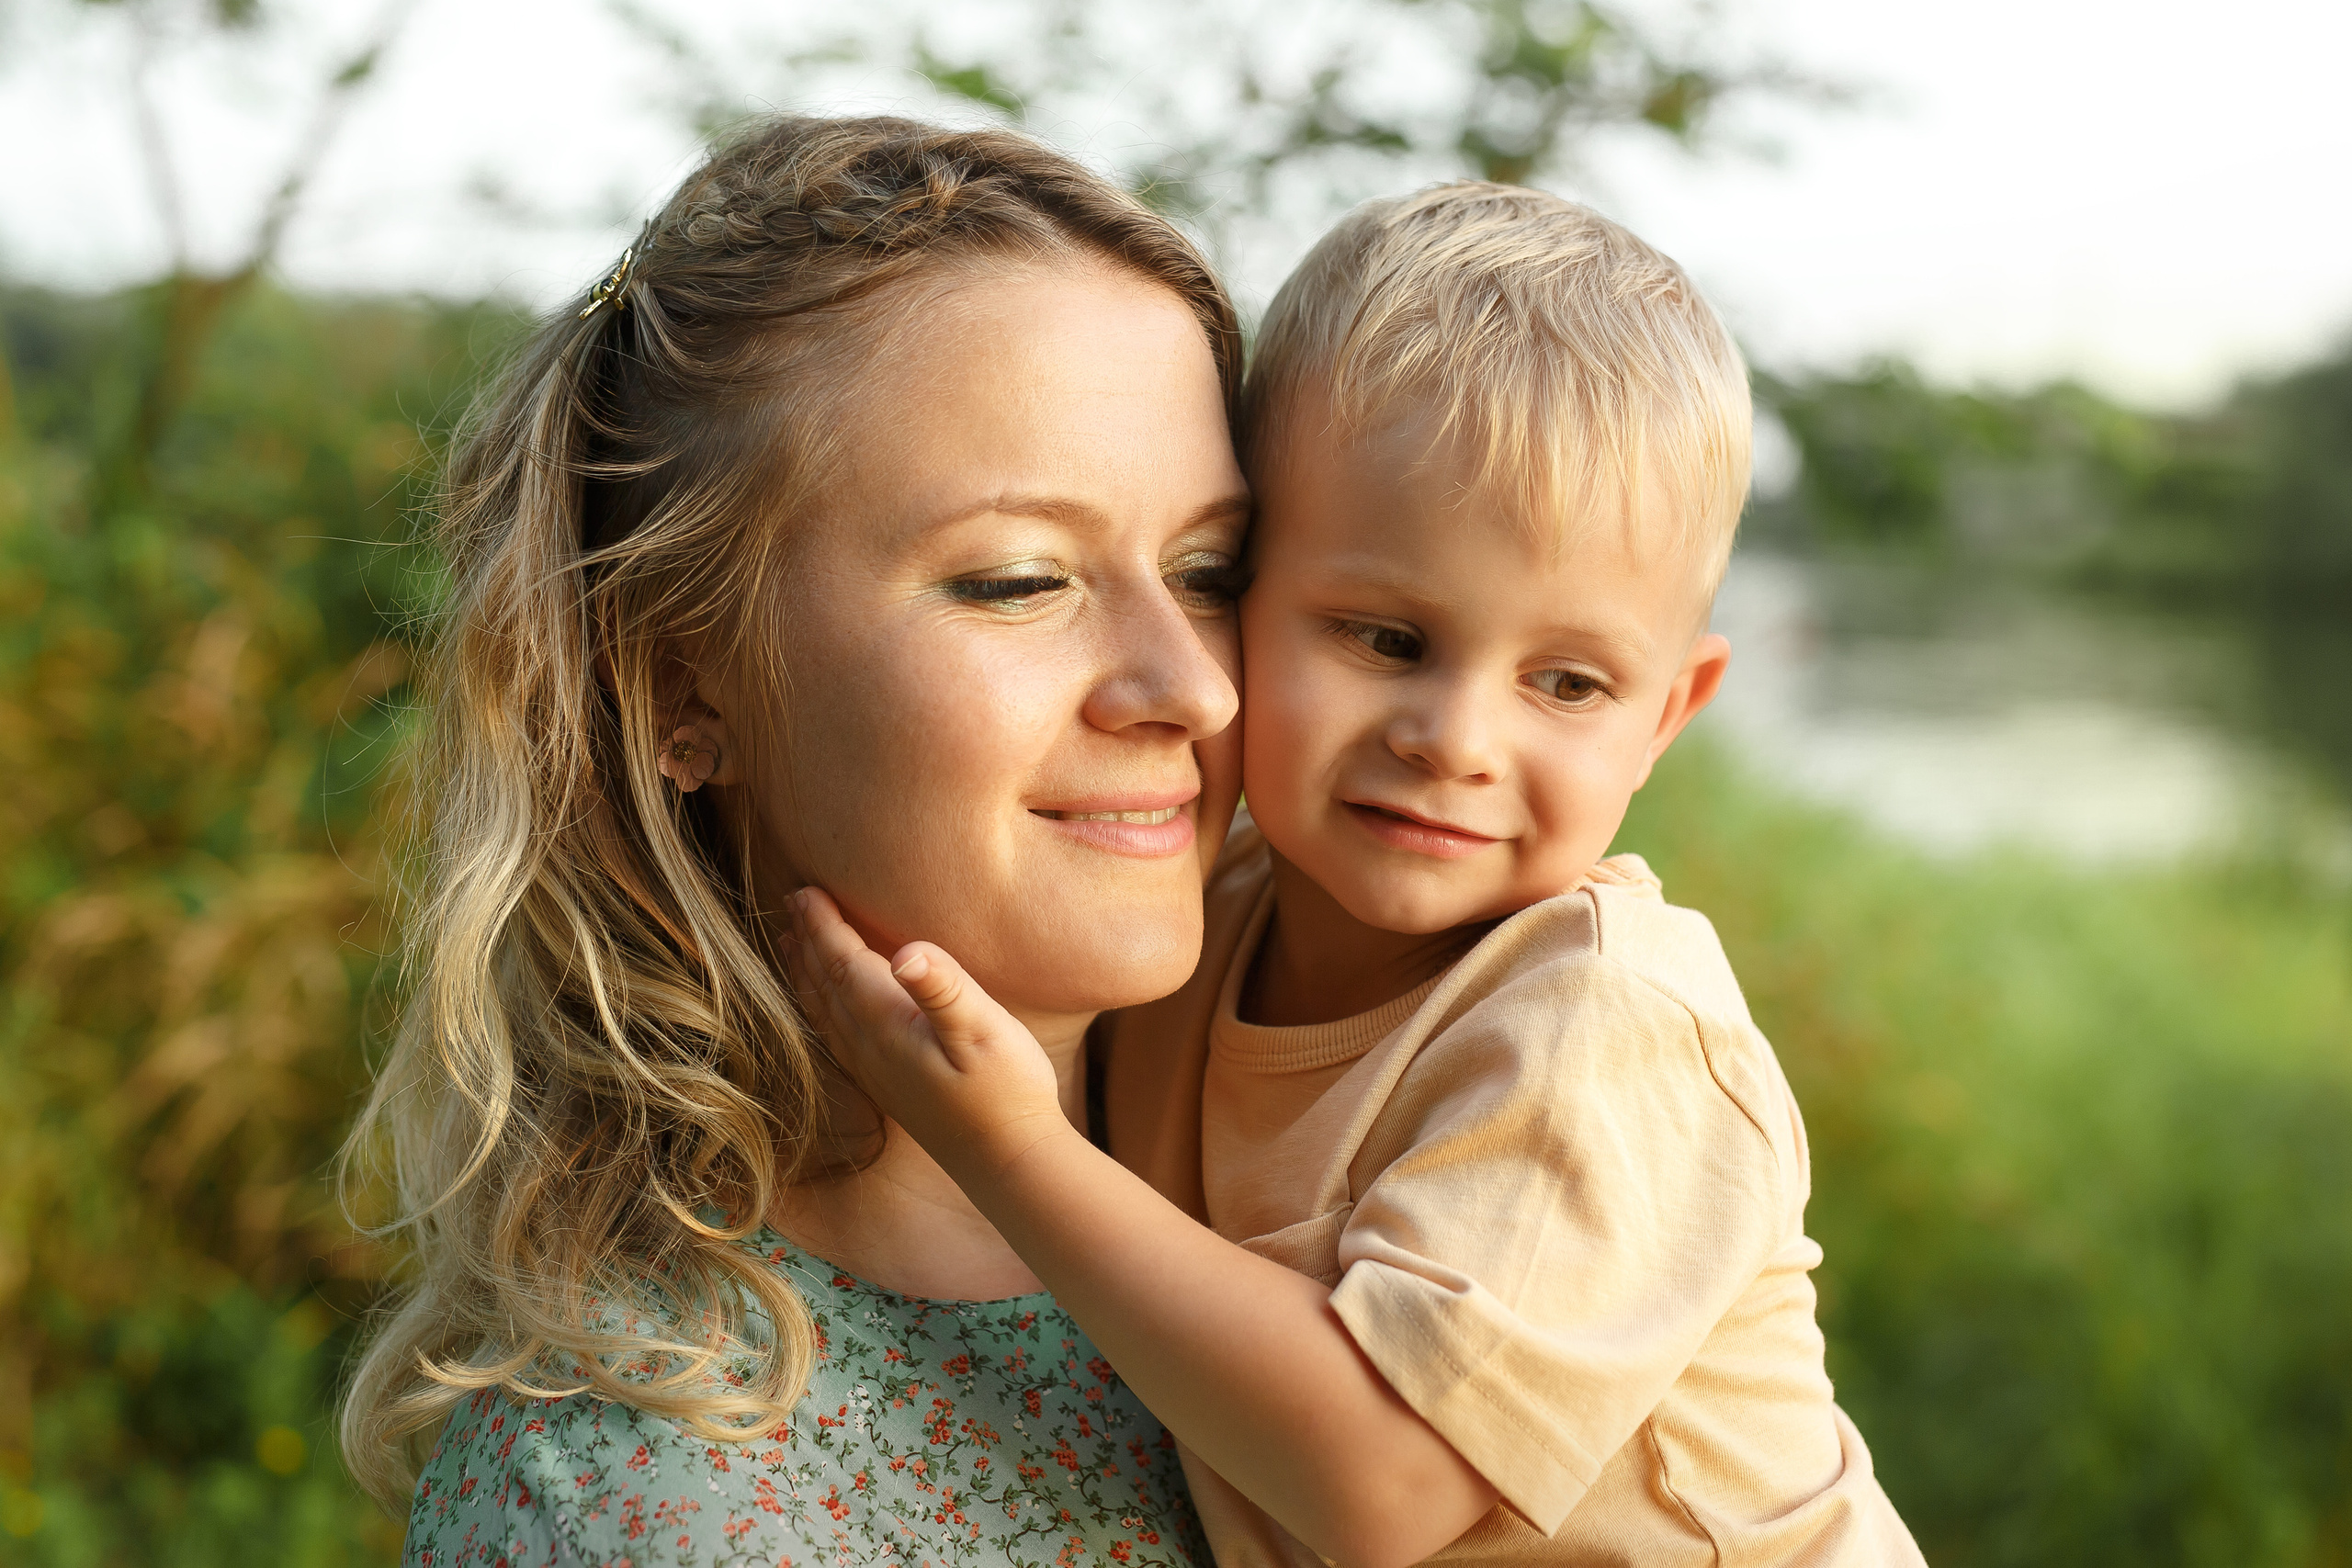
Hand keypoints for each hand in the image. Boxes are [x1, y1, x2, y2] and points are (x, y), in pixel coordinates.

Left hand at [783, 888, 1068, 1176]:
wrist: (1008, 1161)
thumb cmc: (1007, 1090)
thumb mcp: (984, 1031)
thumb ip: (944, 988)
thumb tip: (906, 952)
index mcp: (887, 1025)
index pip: (843, 963)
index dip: (823, 925)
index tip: (805, 890)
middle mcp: (869, 1048)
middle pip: (825, 983)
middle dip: (808, 941)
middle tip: (793, 901)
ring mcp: (875, 1071)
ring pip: (825, 1011)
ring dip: (806, 974)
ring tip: (791, 944)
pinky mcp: (886, 1086)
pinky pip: (836, 1036)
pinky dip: (821, 1008)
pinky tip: (826, 1007)